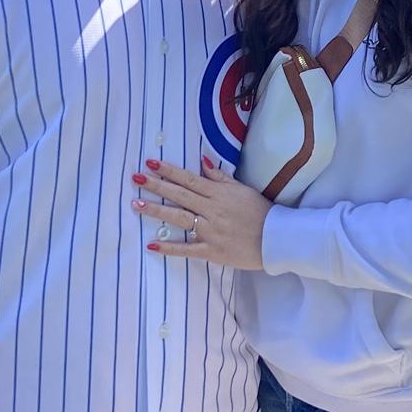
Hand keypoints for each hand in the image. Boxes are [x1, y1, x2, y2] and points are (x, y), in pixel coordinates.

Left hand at [133, 157, 270, 270]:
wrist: (275, 240)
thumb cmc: (260, 212)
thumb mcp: (242, 189)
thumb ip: (220, 177)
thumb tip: (201, 160)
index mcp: (219, 194)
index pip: (189, 179)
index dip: (169, 171)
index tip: (150, 163)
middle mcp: (212, 210)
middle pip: (180, 195)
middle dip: (156, 186)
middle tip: (136, 178)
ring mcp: (210, 231)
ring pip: (179, 218)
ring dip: (157, 211)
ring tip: (137, 204)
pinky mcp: (211, 251)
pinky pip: (187, 249)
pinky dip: (170, 247)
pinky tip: (152, 244)